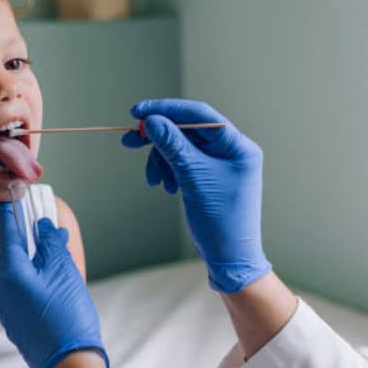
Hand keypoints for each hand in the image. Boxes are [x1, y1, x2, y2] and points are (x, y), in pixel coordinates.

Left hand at [0, 202, 108, 367]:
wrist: (69, 366)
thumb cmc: (68, 316)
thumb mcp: (64, 273)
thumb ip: (51, 246)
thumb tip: (44, 228)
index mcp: (12, 275)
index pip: (7, 235)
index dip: (9, 214)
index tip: (6, 196)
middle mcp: (3, 291)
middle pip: (13, 256)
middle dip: (28, 240)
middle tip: (42, 224)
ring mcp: (8, 310)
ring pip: (20, 275)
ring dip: (35, 261)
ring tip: (56, 254)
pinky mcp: (17, 323)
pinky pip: (23, 293)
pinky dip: (36, 280)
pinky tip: (53, 281)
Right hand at [122, 99, 270, 292]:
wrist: (229, 257)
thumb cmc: (221, 221)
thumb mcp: (194, 179)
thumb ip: (174, 146)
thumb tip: (153, 121)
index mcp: (237, 146)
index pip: (200, 114)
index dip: (167, 109)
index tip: (138, 112)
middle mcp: (230, 150)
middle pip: (187, 130)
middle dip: (158, 137)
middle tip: (130, 140)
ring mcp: (219, 164)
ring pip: (180, 147)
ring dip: (161, 159)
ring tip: (153, 181)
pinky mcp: (208, 176)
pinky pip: (181, 163)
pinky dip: (168, 171)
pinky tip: (164, 186)